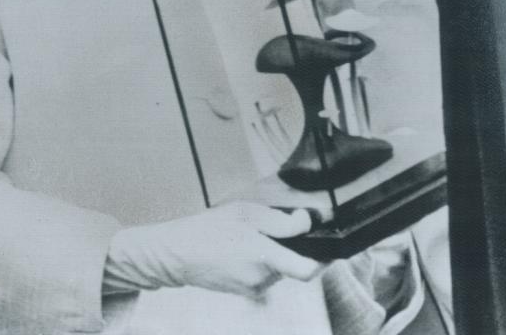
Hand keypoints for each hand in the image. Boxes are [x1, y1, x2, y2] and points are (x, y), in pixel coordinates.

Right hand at [108, 202, 321, 300]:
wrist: (177, 254)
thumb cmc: (208, 229)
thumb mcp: (244, 213)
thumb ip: (279, 221)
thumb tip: (305, 223)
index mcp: (263, 256)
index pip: (307, 270)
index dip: (323, 259)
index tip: (328, 245)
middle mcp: (263, 278)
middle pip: (293, 264)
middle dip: (289, 248)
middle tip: (272, 228)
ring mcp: (255, 288)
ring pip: (278, 268)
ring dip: (273, 253)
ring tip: (247, 237)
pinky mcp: (247, 292)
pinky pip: (265, 274)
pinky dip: (260, 261)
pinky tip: (240, 249)